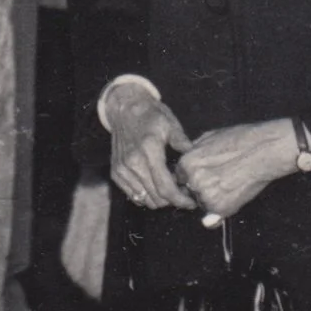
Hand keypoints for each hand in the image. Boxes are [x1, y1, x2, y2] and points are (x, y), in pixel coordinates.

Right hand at [104, 83, 196, 211]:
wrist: (125, 108)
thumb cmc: (150, 115)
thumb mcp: (170, 123)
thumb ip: (181, 141)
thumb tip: (194, 157)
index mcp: (149, 151)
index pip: (165, 187)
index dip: (180, 199)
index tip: (191, 202)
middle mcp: (133, 163)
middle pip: (156, 197)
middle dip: (173, 201)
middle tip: (184, 194)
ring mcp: (122, 169)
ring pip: (145, 199)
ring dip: (160, 199)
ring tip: (170, 189)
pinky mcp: (116, 173)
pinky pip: (133, 195)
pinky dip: (146, 195)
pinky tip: (155, 185)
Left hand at [177, 118, 302, 222]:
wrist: (264, 150)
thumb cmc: (240, 140)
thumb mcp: (209, 137)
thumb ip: (194, 152)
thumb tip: (189, 164)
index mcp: (186, 163)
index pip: (180, 176)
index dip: (193, 175)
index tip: (207, 172)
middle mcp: (193, 181)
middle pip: (190, 190)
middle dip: (201, 186)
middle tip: (221, 176)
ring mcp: (206, 197)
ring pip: (203, 202)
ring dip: (212, 197)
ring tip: (230, 182)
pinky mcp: (221, 209)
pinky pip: (215, 214)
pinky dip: (222, 208)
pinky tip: (234, 191)